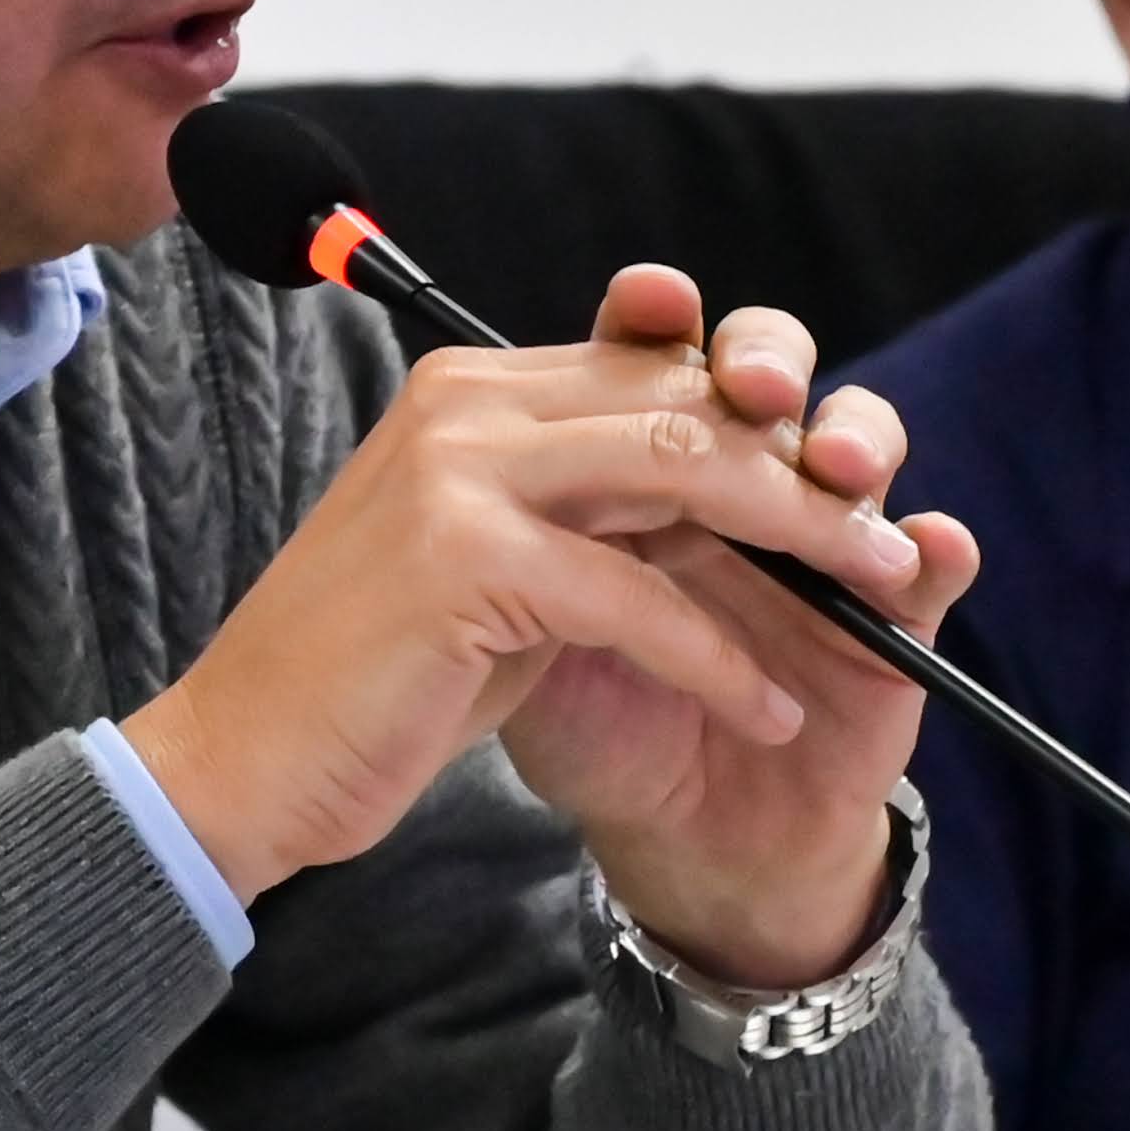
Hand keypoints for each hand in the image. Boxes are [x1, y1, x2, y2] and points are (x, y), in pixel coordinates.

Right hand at [119, 264, 978, 987]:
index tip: (842, 481)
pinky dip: (718, 659)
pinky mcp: (465, 560)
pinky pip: (638, 596)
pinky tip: (767, 708)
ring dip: (799, 535)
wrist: (243, 766)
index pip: (654, 364)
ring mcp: (459, 471)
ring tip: (874, 596)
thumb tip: (729, 486)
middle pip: (684, 398)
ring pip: (681, 469)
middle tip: (886, 538)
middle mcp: (466, 404)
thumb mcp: (500, 568)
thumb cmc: (377, 679)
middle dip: (804, 465)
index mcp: (475, 391)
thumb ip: (590, 510)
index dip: (761, 419)